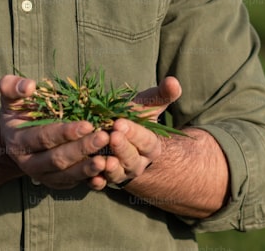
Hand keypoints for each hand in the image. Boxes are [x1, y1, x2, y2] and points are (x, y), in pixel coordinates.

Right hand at [0, 75, 109, 188]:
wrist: (18, 138)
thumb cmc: (19, 112)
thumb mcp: (11, 98)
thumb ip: (12, 87)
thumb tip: (28, 85)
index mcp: (18, 142)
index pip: (43, 138)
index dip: (65, 133)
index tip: (87, 124)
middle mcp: (29, 163)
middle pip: (57, 159)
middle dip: (81, 149)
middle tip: (104, 137)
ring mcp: (44, 176)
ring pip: (67, 175)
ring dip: (88, 168)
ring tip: (107, 159)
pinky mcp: (58, 182)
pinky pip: (75, 183)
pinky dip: (91, 180)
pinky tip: (106, 171)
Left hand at [91, 76, 181, 190]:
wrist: (120, 138)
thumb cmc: (134, 119)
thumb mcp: (147, 106)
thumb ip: (161, 95)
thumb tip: (173, 81)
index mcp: (150, 146)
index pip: (146, 142)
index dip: (135, 134)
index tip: (121, 122)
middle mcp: (137, 163)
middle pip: (132, 160)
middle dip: (123, 148)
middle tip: (112, 135)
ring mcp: (120, 173)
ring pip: (117, 175)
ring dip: (111, 169)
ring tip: (103, 160)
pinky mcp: (103, 179)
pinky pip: (100, 184)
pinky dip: (96, 182)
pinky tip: (90, 178)